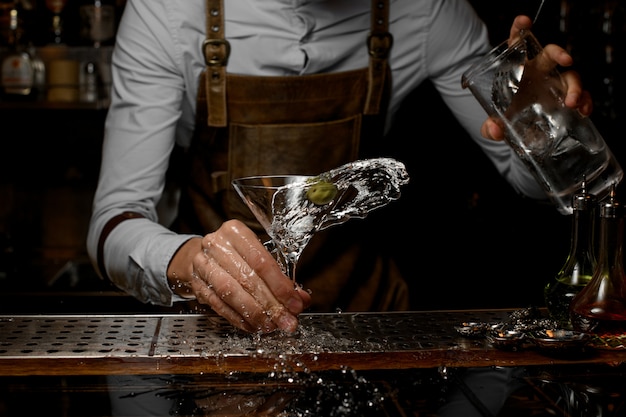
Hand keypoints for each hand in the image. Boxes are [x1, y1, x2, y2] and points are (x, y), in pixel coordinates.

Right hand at [167, 219, 311, 333]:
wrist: (198, 255)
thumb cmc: (235, 255)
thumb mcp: (258, 256)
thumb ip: (281, 277)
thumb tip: (301, 299)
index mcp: (235, 232)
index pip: (261, 261)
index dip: (280, 286)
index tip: (294, 303)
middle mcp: (216, 245)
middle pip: (247, 279)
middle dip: (271, 305)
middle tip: (286, 321)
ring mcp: (203, 264)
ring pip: (231, 293)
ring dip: (254, 314)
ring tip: (270, 326)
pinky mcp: (196, 284)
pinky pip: (219, 305)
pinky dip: (238, 318)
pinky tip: (252, 326)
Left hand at [480, 15, 592, 140]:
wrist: (518, 127)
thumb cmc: (506, 115)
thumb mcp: (496, 122)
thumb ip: (490, 127)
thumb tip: (494, 130)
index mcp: (518, 69)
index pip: (517, 45)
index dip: (519, 31)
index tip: (524, 21)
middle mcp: (538, 72)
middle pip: (551, 54)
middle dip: (559, 52)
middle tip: (567, 60)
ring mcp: (554, 84)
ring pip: (571, 76)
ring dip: (575, 87)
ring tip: (572, 102)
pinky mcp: (565, 98)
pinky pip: (581, 95)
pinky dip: (585, 101)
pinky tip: (584, 110)